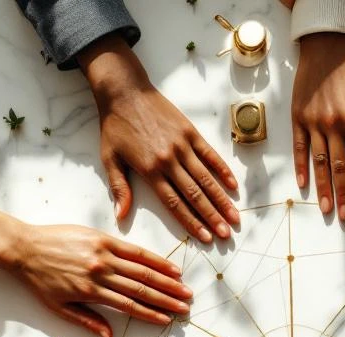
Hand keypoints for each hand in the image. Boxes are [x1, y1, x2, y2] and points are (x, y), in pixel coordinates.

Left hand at [3, 223, 191, 336]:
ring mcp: (103, 253)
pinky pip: (133, 249)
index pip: (129, 305)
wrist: (23, 247)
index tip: (168, 320)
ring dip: (166, 280)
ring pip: (142, 269)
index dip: (151, 314)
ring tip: (184, 288)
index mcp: (91, 291)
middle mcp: (101, 272)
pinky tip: (168, 266)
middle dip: (166, 299)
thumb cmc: (39, 280)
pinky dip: (153, 259)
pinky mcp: (102, 238)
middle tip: (185, 306)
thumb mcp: (59, 307)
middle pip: (142, 288)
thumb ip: (87, 321)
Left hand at [79, 36, 238, 242]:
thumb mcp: (109, 158)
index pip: (175, 203)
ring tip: (234, 217)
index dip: (191, 223)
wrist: (125, 91)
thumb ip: (119, 188)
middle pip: (195, 195)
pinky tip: (233, 186)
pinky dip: (223, 171)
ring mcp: (183, 145)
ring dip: (221, 200)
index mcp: (150, 170)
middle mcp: (170, 160)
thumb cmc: (115, 126)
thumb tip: (121, 216)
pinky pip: (210, 155)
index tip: (205, 238)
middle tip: (226, 234)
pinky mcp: (190, 132)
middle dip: (212, 217)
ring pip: (206, 178)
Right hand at [292, 33, 344, 221]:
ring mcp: (313, 123)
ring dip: (323, 188)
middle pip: (338, 167)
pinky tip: (304, 185)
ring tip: (327, 209)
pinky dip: (302, 167)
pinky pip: (300, 148)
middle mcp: (332, 125)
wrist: (324, 47)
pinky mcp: (298, 119)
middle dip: (344, 194)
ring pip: (319, 162)